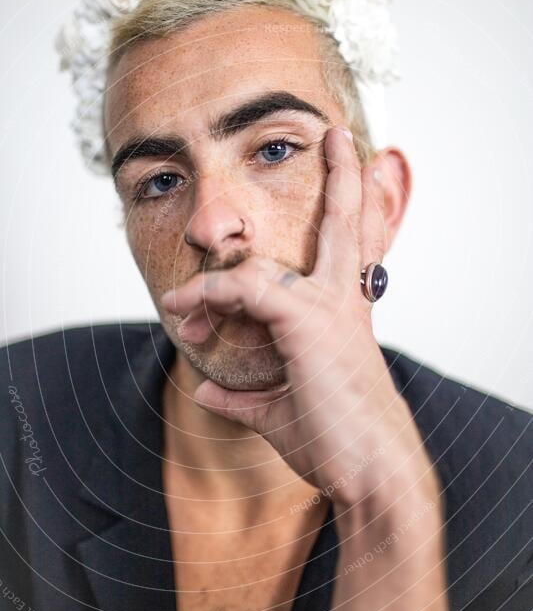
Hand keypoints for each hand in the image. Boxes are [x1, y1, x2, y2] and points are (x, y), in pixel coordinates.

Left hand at [161, 125, 435, 508]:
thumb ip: (244, 397)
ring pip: (265, 263)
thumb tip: (206, 391)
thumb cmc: (336, 444)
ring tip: (180, 308)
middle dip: (345, 177)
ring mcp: (329, 308)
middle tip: (338, 136)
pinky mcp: (308, 322)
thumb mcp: (279, 415)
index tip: (282, 250)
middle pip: (346, 223)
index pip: (341, 256)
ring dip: (212, 286)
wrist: (370, 475)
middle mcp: (342, 302)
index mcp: (344, 316)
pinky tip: (189, 316)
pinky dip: (211, 298)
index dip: (318, 239)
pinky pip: (246, 291)